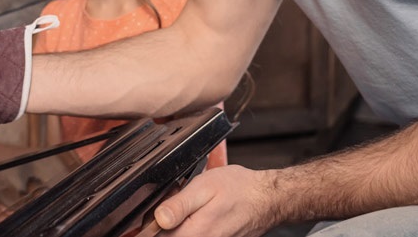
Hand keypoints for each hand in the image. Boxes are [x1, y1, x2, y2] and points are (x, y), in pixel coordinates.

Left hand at [154, 165, 281, 236]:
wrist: (267, 198)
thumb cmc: (240, 190)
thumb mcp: (204, 187)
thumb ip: (179, 205)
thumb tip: (159, 219)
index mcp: (196, 232)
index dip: (150, 224)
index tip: (152, 214)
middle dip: (163, 224)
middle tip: (174, 203)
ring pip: (181, 236)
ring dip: (179, 224)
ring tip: (190, 208)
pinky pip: (194, 235)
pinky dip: (190, 226)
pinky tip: (198, 214)